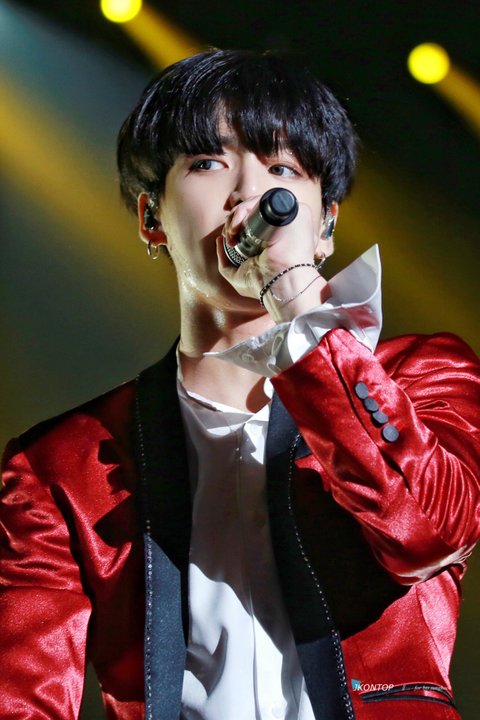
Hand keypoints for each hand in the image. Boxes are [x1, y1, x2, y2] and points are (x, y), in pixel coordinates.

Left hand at [217, 195, 328, 320]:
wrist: (280, 284)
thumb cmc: (263, 285)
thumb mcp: (237, 275)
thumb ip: (225, 260)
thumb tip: (219, 240)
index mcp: (273, 239)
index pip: (252, 221)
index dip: (236, 224)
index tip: (229, 238)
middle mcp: (282, 226)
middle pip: (252, 211)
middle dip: (233, 221)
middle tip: (229, 236)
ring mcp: (288, 217)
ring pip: (255, 203)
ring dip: (236, 215)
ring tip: (232, 233)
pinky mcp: (292, 210)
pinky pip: (263, 200)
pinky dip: (244, 209)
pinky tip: (238, 226)